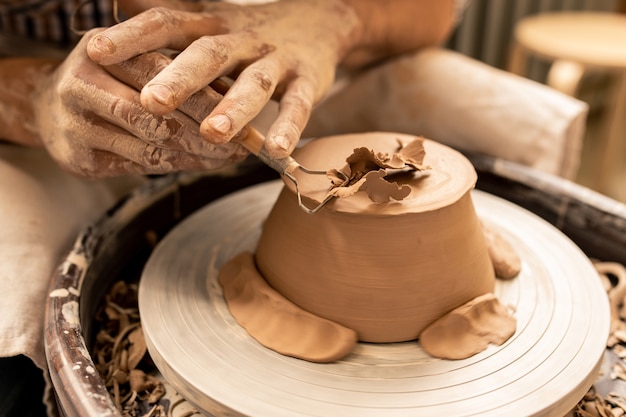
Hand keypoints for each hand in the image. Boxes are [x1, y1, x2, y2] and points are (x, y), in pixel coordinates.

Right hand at [32, 30, 246, 176]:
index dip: (204, 97)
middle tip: (241, 145)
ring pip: (150, 144)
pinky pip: (139, 165)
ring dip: (196, 155)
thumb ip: (176, 73)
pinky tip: (201, 165)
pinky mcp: (78, 158)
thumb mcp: (136, 62)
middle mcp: (82, 83)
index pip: (161, 75)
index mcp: (102, 50)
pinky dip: (176, 166)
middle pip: (156, 114)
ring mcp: (75, 124)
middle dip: (205, 133)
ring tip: (228, 158)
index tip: (240, 113)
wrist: (46, 107)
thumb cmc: (109, 81)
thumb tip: (234, 94)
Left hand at [87, 0, 362, 158]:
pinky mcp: (308, 80)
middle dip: (179, 78)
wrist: (320, 20)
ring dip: (233, 107)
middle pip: (208, 53)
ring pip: (254, 82)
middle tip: (149, 101)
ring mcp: (276, 59)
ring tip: (212, 133)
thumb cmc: (251, 30)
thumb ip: (167, 19)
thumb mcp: (208, 18)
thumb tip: (111, 4)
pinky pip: (299, 104)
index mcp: (211, 24)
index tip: (95, 51)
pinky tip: (275, 151)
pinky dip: (289, 127)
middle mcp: (241, 38)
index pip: (167, 23)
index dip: (132, 36)